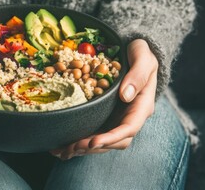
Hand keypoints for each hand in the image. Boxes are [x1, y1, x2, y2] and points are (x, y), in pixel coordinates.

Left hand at [49, 39, 157, 159]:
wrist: (134, 52)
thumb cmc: (140, 53)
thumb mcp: (143, 57)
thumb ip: (138, 75)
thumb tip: (126, 95)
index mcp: (141, 106)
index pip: (128, 129)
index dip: (110, 138)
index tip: (93, 142)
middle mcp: (129, 117)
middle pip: (113, 141)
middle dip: (92, 147)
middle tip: (70, 147)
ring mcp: (117, 118)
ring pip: (102, 142)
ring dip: (82, 149)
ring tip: (61, 151)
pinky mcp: (105, 117)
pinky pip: (93, 134)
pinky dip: (78, 142)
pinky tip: (61, 146)